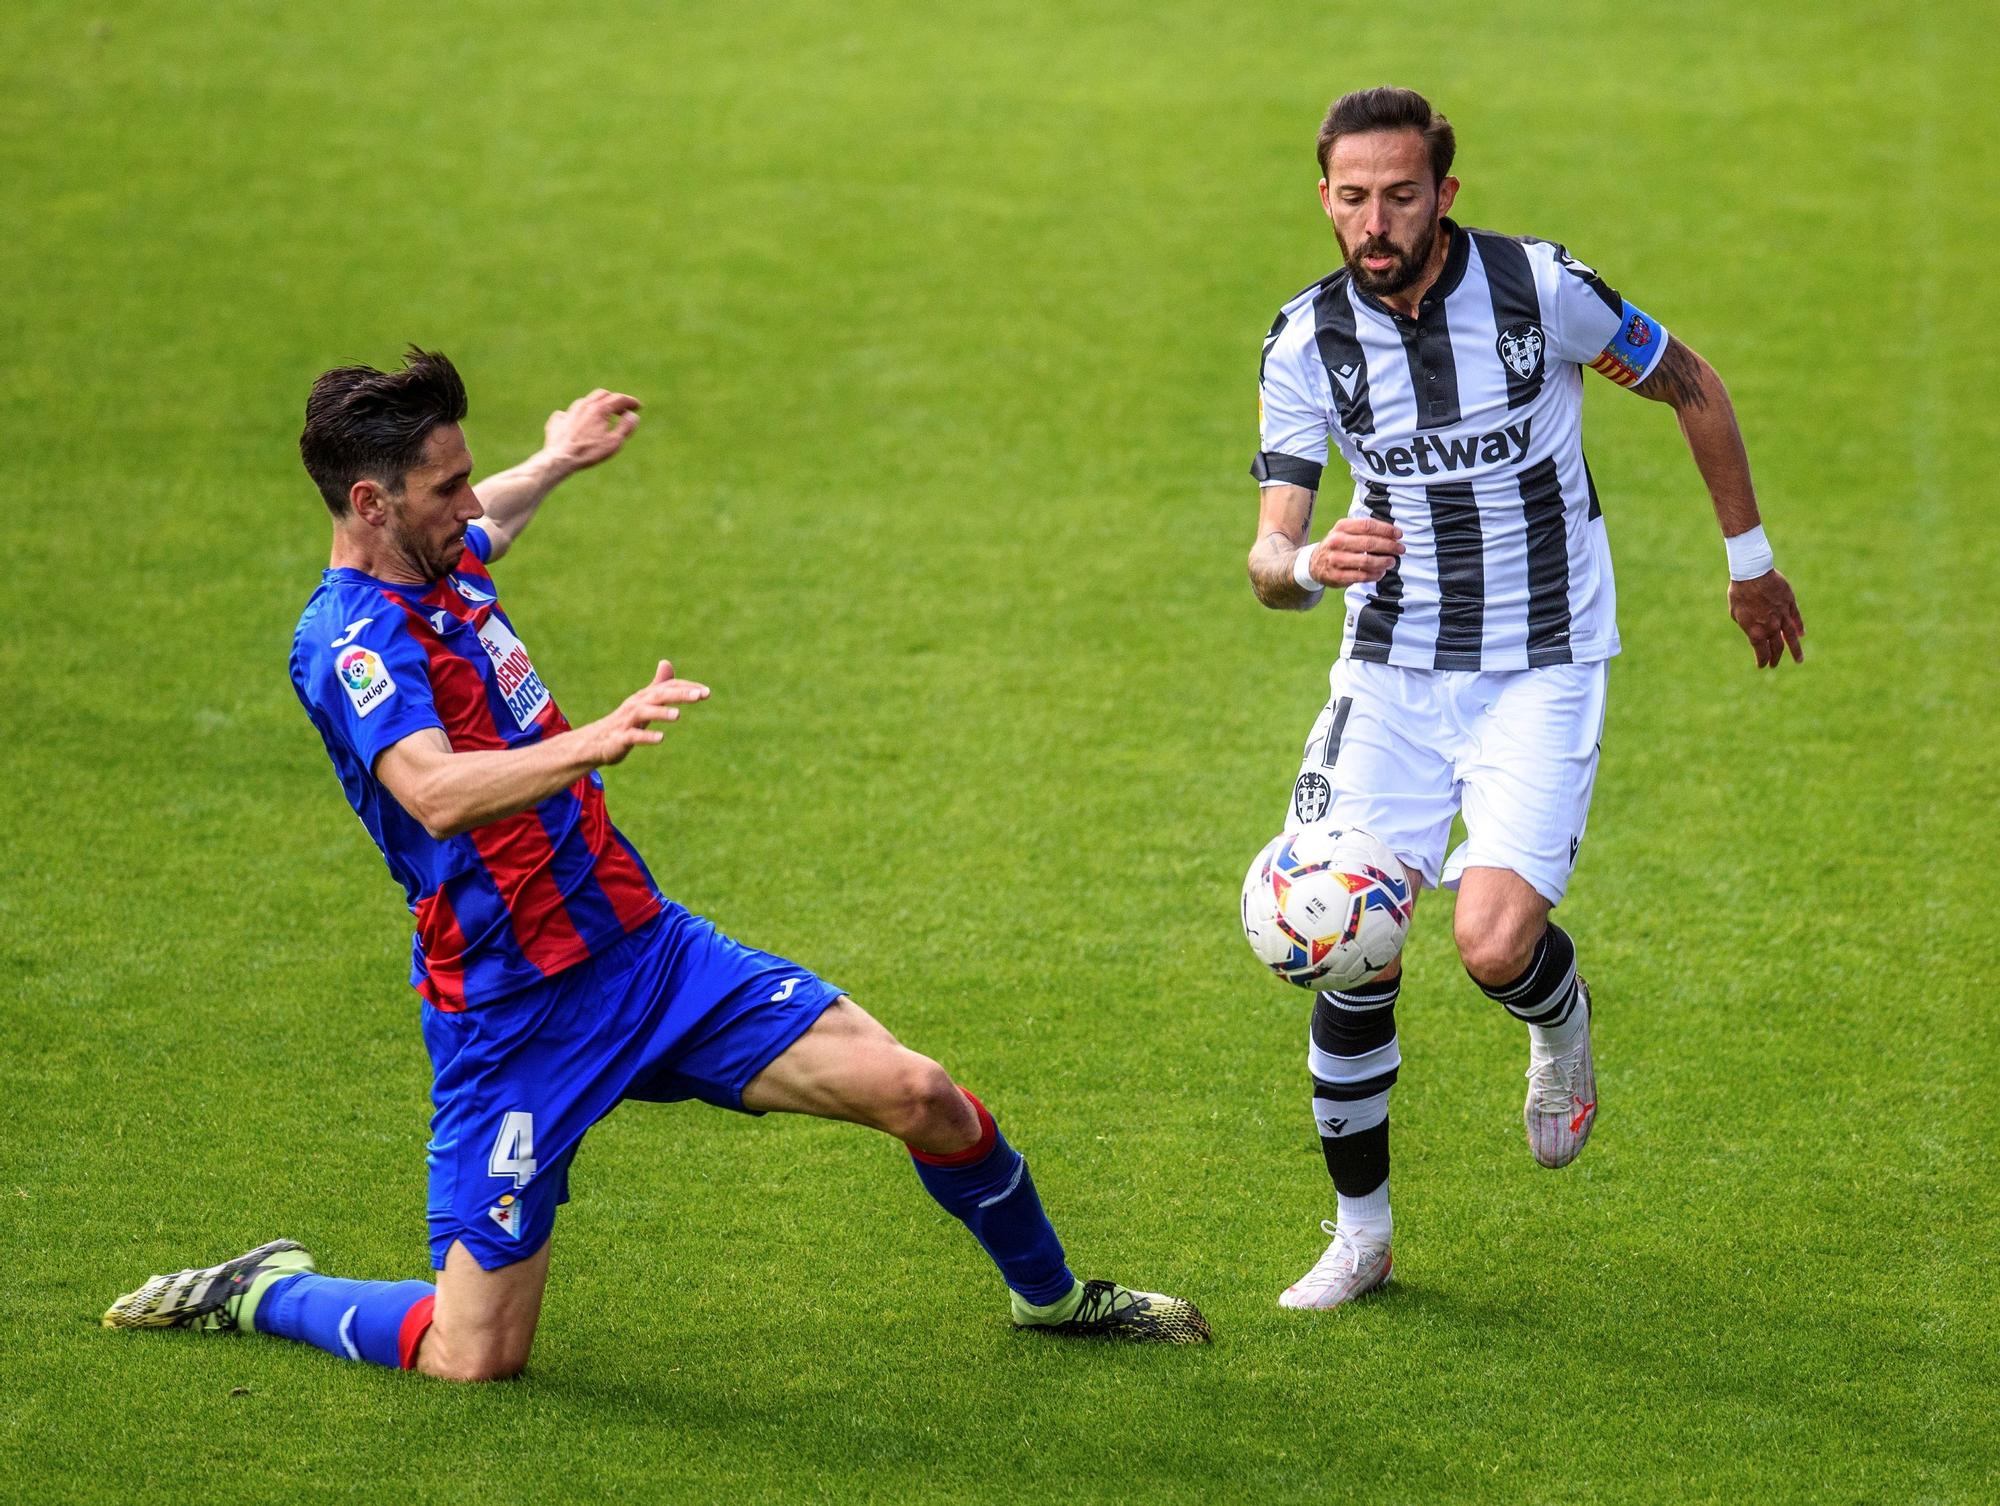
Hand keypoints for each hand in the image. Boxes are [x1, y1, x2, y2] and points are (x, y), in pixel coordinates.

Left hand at [543, 389, 641, 474]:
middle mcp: (584, 405)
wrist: (560, 458)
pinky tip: (579, 423)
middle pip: (602, 394)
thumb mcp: (614, 442)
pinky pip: (570, 412)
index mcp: (600, 409)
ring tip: (602, 416)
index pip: (619, 399)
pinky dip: (579, 415)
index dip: (630, 402)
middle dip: (614, 400)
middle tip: (622, 410)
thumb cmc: (589, 452)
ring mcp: (569, 411)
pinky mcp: (557, 420)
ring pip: (586, 401)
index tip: (638, 407)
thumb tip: (633, 416)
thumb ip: (626, 427)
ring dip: (597, 406)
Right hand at [582, 659, 709, 765]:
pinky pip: (633, 736)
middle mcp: (636, 705)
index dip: (687, 688)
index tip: (706, 692)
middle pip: (659, 695)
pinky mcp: (620, 738)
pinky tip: (661, 738)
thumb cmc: (626, 721)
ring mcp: (627, 721)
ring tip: (678, 715)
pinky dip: (646, 736)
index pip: (668, 687)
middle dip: (679, 694)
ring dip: (661, 713)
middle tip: (699, 696)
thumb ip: (658, 685)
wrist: (598, 742)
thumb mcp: (644, 702)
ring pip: (644, 713)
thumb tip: (666, 662)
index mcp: (644, 697)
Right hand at [1308, 516, 1404, 586]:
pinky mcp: (1337, 576)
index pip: (1368, 526)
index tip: (1399, 534)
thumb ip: (1365, 530)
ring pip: (1366, 561)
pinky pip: (1361, 576)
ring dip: (1383, 562)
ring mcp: (1335, 559)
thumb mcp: (1345, 531)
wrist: (1314, 563)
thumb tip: (1393, 534)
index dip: (1386, 530)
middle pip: (1369, 543)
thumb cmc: (1338, 545)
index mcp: (1341, 527)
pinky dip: (1375, 575)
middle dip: (1389, 546)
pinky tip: (1381, 572)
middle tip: (1401, 549)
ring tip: (1391, 562)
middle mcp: (1336, 542)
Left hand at [1727, 570, 1804, 667]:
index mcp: (1756, 631)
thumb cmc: (1739, 593)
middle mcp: (1771, 626)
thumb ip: (1747, 625)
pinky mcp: (1789, 603)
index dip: (1763, 660)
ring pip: (1792, 637)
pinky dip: (1799, 627)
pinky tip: (1801, 634)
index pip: (1762, 652)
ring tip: (1799, 660)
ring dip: (1796, 650)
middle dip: (1776, 658)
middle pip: (1777, 647)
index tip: (1763, 665)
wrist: (1752, 573)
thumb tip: (1755, 632)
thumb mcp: (1736, 614)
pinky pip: (1796, 618)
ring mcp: (1782, 616)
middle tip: (1775, 665)